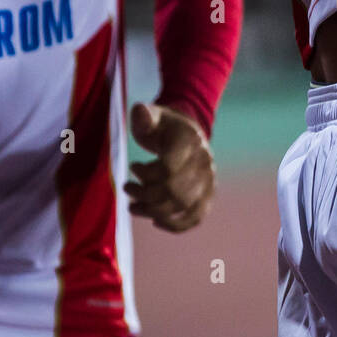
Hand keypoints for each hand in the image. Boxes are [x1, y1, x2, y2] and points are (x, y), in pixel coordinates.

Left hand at [125, 101, 215, 231]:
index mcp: (191, 141)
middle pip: (173, 191)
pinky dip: (176, 225)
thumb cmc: (162, 126)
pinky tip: (156, 221)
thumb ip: (144, 115)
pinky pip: (196, 217)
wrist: (184, 133)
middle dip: (144, 194)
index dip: (146, 174)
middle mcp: (205, 161)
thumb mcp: (151, 116)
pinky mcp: (208, 194)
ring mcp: (209, 180)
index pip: (168, 169)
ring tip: (133, 206)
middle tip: (127, 187)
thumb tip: (139, 111)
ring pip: (181, 206)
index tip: (132, 166)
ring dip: (152, 211)